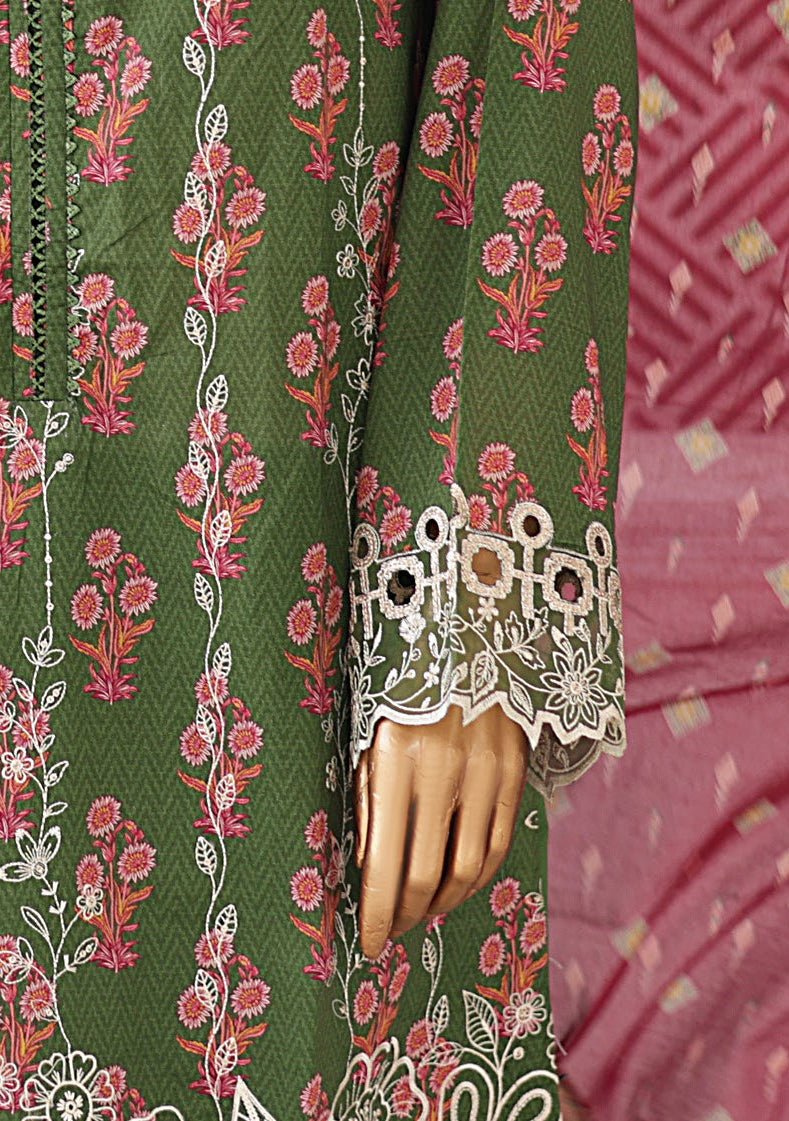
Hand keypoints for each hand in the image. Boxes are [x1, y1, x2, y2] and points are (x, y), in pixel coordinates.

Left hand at [353, 703, 528, 959]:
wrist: (463, 631)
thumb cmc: (401, 687)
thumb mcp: (368, 735)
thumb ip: (368, 801)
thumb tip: (370, 870)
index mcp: (394, 757)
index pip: (387, 862)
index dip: (377, 914)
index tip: (368, 943)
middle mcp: (443, 767)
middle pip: (429, 875)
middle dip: (408, 915)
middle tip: (394, 929)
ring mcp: (486, 769)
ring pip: (470, 868)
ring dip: (444, 901)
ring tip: (423, 909)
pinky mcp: (515, 768)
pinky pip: (500, 842)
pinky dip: (478, 874)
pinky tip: (458, 881)